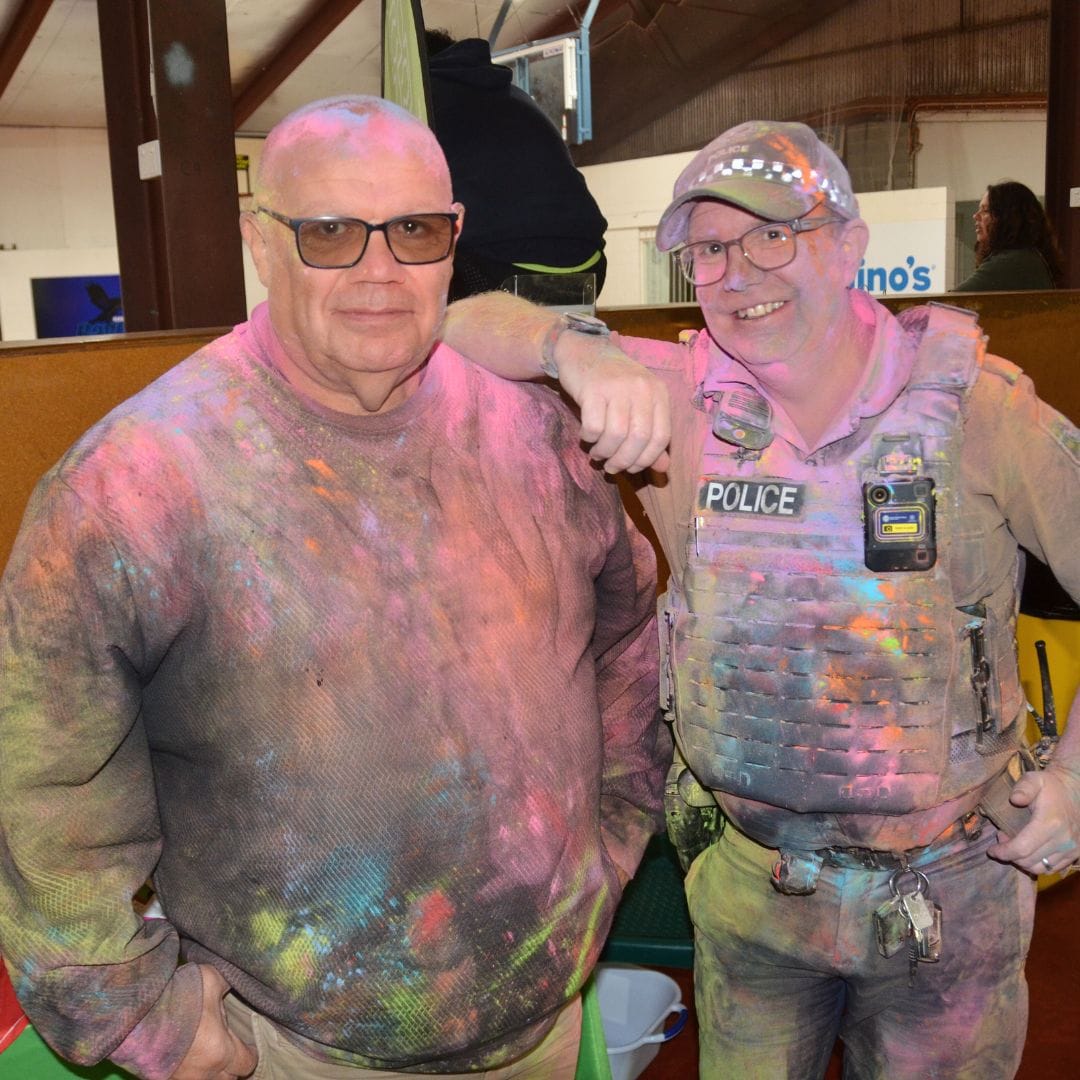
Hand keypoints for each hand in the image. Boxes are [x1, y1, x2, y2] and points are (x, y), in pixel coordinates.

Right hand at [169, 965, 257, 1079]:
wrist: (137, 1012)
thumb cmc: (180, 996)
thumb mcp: (212, 980)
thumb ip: (228, 984)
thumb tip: (236, 981)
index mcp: (222, 1051)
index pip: (247, 1064)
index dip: (250, 1053)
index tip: (248, 1044)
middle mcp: (204, 1073)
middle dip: (231, 1067)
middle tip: (230, 1050)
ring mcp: (181, 1079)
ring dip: (210, 1073)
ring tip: (209, 1056)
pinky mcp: (162, 1079)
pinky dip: (189, 1073)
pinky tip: (187, 1059)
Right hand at [553, 334, 670, 474]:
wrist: (583, 351)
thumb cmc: (613, 383)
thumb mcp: (638, 404)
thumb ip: (652, 435)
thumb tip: (663, 468)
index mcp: (658, 392)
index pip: (662, 437)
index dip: (647, 459)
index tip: (632, 468)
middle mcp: (642, 388)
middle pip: (639, 439)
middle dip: (624, 461)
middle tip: (611, 467)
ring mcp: (618, 387)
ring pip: (616, 435)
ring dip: (605, 452)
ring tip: (597, 454)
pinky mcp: (593, 388)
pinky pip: (594, 427)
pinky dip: (589, 438)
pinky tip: (586, 436)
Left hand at [987, 767, 1079, 874]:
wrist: (1077, 791)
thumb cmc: (1051, 785)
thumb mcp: (1034, 780)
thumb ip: (1023, 788)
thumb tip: (1015, 799)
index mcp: (1051, 823)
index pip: (1022, 848)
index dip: (1003, 852)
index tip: (991, 850)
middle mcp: (1064, 840)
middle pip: (1029, 861)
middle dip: (1009, 855)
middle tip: (1002, 840)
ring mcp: (1072, 849)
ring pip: (1040, 869)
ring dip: (1022, 862)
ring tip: (1014, 846)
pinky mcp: (1076, 854)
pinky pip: (1052, 869)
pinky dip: (1037, 865)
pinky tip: (1029, 852)